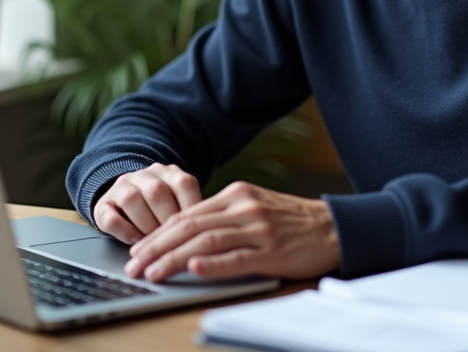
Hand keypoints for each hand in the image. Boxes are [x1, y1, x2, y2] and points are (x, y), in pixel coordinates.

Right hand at [93, 163, 202, 243]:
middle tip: (173, 241)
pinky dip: (125, 232)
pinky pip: (110, 216)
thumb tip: (211, 233)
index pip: (184, 184)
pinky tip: (135, 241)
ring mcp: (122, 186)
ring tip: (154, 243)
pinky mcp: (103, 204)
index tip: (195, 231)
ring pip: (132, 199)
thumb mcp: (180, 203)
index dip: (191, 210)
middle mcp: (145, 174)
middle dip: (166, 221)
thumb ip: (192, 212)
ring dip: (145, 225)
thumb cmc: (161, 208)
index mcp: (170, 172)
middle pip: (157, 191)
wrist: (124, 199)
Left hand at [123, 181, 340, 282]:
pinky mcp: (272, 250)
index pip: (186, 215)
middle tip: (134, 265)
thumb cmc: (291, 222)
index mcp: (235, 195)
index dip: (157, 234)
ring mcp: (258, 228)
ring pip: (206, 242)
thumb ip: (224, 217)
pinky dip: (212, 264)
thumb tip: (185, 236)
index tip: (137, 250)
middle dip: (156, 247)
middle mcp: (243, 208)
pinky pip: (236, 257)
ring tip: (152, 273)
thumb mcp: (255, 209)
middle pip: (189, 227)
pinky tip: (193, 270)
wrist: (333, 226)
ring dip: (173, 259)